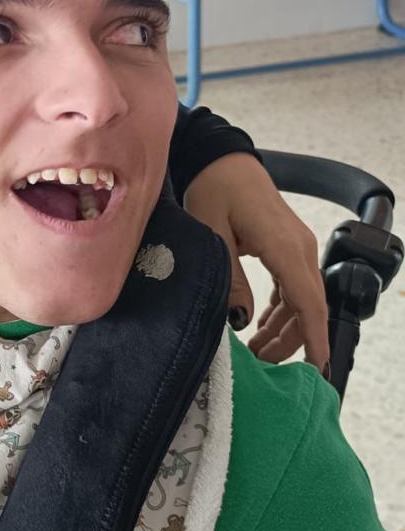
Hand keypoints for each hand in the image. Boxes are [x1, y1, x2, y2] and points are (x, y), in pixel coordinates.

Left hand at [182, 152, 327, 371]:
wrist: (222, 161)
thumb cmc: (214, 191)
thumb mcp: (212, 236)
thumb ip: (229, 279)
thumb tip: (241, 320)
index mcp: (284, 247)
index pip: (308, 302)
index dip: (314, 338)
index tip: (318, 369)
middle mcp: (299, 249)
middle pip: (308, 307)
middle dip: (291, 341)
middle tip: (260, 363)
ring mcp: (297, 248)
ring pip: (302, 299)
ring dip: (284, 327)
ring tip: (256, 350)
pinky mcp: (288, 248)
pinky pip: (293, 287)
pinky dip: (282, 310)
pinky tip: (261, 325)